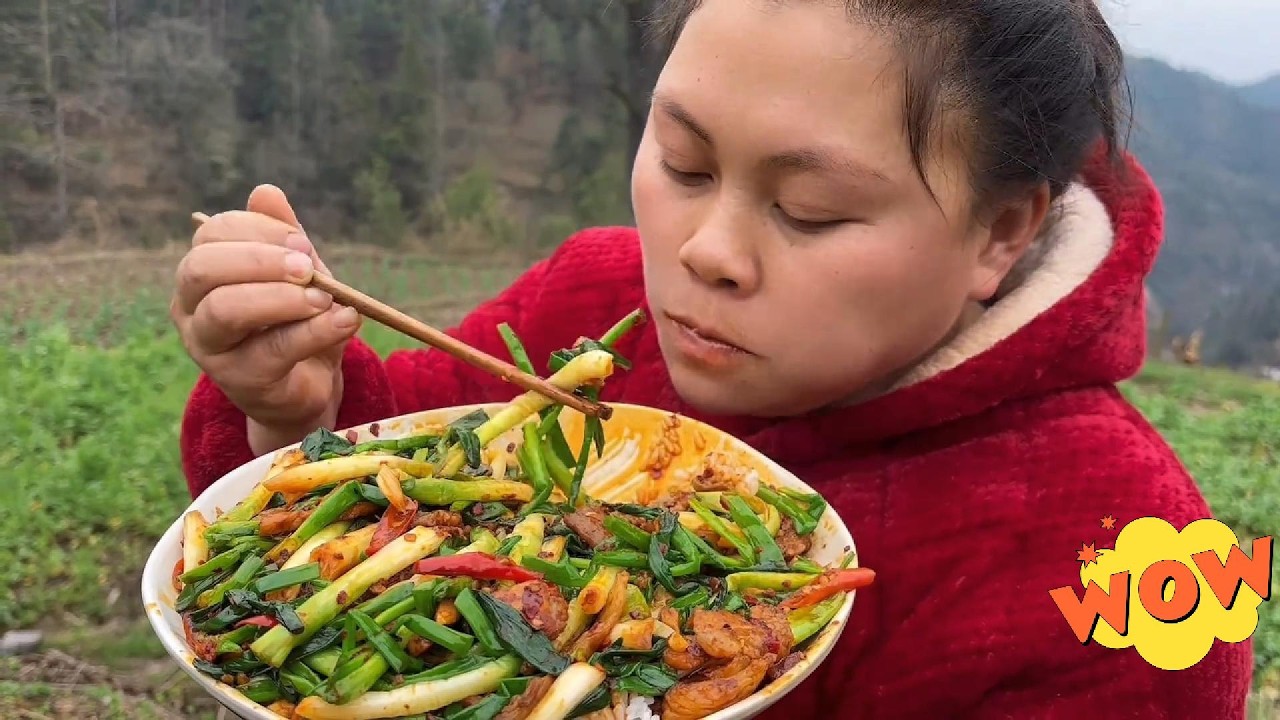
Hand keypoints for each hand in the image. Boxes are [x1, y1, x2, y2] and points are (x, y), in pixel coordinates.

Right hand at [171, 184, 361, 453]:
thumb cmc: (297, 320)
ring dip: (282, 297)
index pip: (212, 234)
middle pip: (202, 268)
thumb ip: (283, 237)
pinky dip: (314, 331)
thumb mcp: (297, 274)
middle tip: (309, 268)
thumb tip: (266, 191)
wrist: (309, 384)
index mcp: (202, 272)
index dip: (258, 230)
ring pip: (226, 310)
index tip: (303, 241)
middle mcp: (190, 308)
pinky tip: (345, 320)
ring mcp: (209, 348)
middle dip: (260, 260)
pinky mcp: (240, 381)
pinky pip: (272, 350)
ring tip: (326, 299)